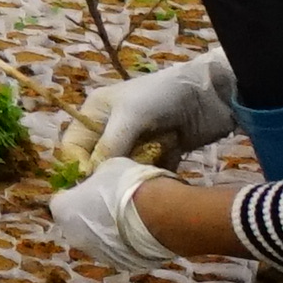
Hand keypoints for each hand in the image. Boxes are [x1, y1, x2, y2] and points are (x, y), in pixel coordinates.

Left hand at [40, 159, 178, 282]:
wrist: (156, 213)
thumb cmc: (125, 185)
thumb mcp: (107, 168)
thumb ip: (97, 178)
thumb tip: (99, 180)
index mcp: (63, 210)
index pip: (61, 201)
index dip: (76, 194)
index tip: (90, 188)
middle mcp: (74, 236)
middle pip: (78, 223)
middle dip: (90, 214)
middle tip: (111, 203)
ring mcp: (95, 253)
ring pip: (97, 240)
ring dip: (107, 231)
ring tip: (130, 218)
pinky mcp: (118, 264)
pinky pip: (117, 251)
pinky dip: (124, 243)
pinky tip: (141, 232)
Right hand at [86, 50, 238, 167]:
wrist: (209, 96)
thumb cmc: (161, 96)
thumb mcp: (130, 117)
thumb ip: (109, 147)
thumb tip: (90, 176)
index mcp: (95, 113)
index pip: (73, 146)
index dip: (78, 165)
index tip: (92, 181)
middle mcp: (111, 129)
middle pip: (96, 162)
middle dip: (105, 175)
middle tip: (117, 186)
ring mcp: (135, 143)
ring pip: (121, 171)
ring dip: (130, 178)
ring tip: (142, 180)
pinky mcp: (157, 154)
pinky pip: (144, 174)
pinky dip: (150, 179)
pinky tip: (158, 180)